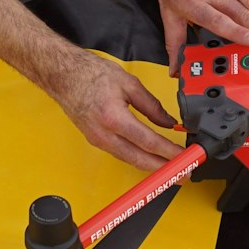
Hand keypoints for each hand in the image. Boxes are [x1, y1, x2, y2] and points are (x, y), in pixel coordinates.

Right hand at [38, 48, 181, 169]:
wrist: (63, 76)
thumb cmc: (90, 75)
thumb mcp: (129, 83)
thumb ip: (152, 105)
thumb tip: (169, 121)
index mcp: (114, 118)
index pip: (148, 141)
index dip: (169, 152)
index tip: (185, 157)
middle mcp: (104, 134)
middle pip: (139, 159)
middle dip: (164, 169)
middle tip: (183, 173)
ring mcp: (98, 140)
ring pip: (130, 160)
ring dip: (151, 166)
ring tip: (171, 168)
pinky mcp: (95, 141)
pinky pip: (121, 155)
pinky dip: (138, 159)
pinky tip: (149, 158)